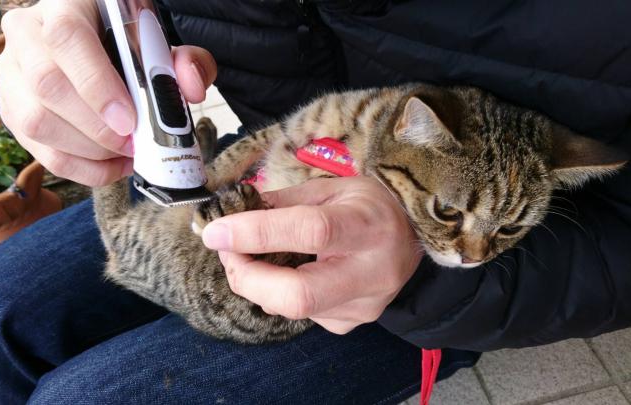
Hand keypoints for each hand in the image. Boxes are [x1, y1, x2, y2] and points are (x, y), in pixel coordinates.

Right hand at [0, 0, 216, 185]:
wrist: (98, 46)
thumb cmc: (127, 43)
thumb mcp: (160, 43)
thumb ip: (185, 61)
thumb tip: (189, 88)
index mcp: (64, 6)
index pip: (67, 38)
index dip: (97, 84)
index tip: (128, 119)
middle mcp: (26, 35)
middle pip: (45, 85)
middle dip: (96, 127)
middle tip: (132, 143)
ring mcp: (11, 75)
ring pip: (36, 123)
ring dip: (89, 152)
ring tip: (126, 154)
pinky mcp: (12, 112)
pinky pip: (41, 152)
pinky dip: (82, 169)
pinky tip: (112, 164)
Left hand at [202, 177, 422, 333]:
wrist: (414, 238)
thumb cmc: (366, 206)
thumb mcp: (329, 189)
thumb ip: (280, 203)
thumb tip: (227, 218)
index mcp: (367, 225)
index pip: (309, 232)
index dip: (256, 233)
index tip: (216, 232)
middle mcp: (371, 272)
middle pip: (298, 294)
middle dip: (247, 278)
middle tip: (228, 254)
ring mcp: (363, 305)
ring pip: (292, 309)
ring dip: (258, 283)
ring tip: (255, 257)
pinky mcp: (351, 323)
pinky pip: (300, 314)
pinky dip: (280, 293)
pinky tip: (292, 272)